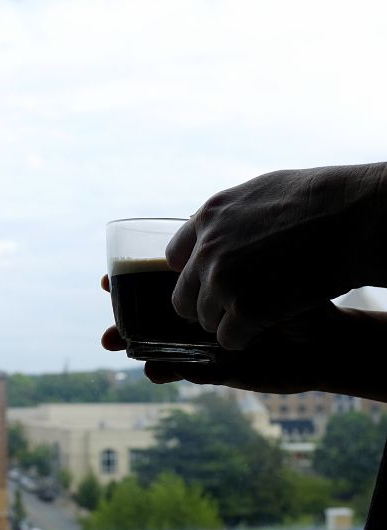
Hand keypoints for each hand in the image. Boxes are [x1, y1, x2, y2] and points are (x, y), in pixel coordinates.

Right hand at [101, 273, 357, 394]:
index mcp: (205, 286)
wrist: (327, 340)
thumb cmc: (300, 296)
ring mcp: (205, 342)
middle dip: (123, 318)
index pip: (158, 281)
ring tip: (114, 346)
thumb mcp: (264, 273)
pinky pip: (186, 371)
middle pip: (149, 315)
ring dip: (135, 346)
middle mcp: (201, 314)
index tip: (106, 280)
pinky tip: (154, 371)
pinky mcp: (218, 369)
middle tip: (102, 315)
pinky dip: (169, 372)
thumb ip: (233, 265)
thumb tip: (201, 248)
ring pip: (159, 345)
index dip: (129, 282)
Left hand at [165, 163, 386, 348]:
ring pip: (206, 320)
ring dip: (229, 322)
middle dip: (207, 305)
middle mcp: (207, 251)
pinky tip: (267, 327)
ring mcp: (223, 281)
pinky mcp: (246, 309)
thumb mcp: (261, 191)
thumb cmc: (320, 200)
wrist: (354, 216)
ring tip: (259, 315)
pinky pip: (229, 339)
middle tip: (237, 306)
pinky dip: (245, 338)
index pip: (175, 259)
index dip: (197, 273)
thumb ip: (230, 216)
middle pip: (184, 297)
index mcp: (208, 218)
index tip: (216, 279)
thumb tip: (214, 226)